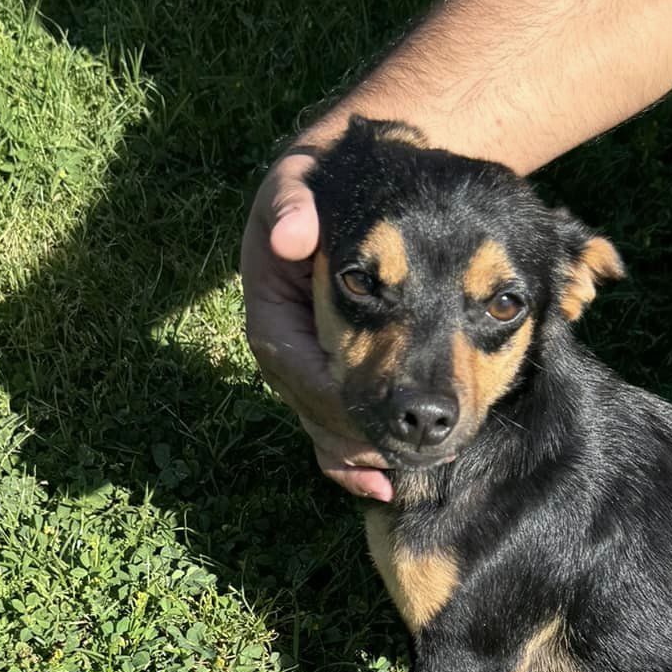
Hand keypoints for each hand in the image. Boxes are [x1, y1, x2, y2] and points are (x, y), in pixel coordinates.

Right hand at [240, 148, 393, 501]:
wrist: (335, 189)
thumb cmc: (316, 187)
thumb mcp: (297, 182)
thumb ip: (291, 204)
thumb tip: (291, 235)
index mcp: (271, 313)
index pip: (295, 368)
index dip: (331, 397)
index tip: (370, 416)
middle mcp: (284, 351)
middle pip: (313, 410)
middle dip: (352, 438)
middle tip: (400, 454)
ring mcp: (305, 370)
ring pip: (324, 429)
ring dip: (358, 457)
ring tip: (400, 474)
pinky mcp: (328, 379)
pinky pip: (333, 430)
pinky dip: (354, 465)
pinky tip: (383, 489)